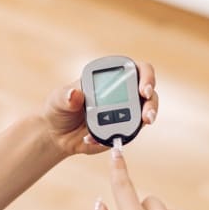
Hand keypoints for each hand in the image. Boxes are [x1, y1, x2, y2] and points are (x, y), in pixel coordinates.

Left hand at [40, 61, 158, 157]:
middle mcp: (123, 93)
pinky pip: (128, 134)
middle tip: (147, 115)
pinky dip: (119, 137)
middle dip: (151, 103)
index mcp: (110, 78)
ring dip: (146, 119)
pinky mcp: (121, 131)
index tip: (144, 88)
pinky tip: (98, 139)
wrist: (56, 134)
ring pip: (145, 113)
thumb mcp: (58, 100)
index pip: (137, 70)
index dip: (146, 76)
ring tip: (142, 124)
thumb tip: (74, 94)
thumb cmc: (59, 109)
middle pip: (149, 93)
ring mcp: (125, 113)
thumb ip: (66, 96)